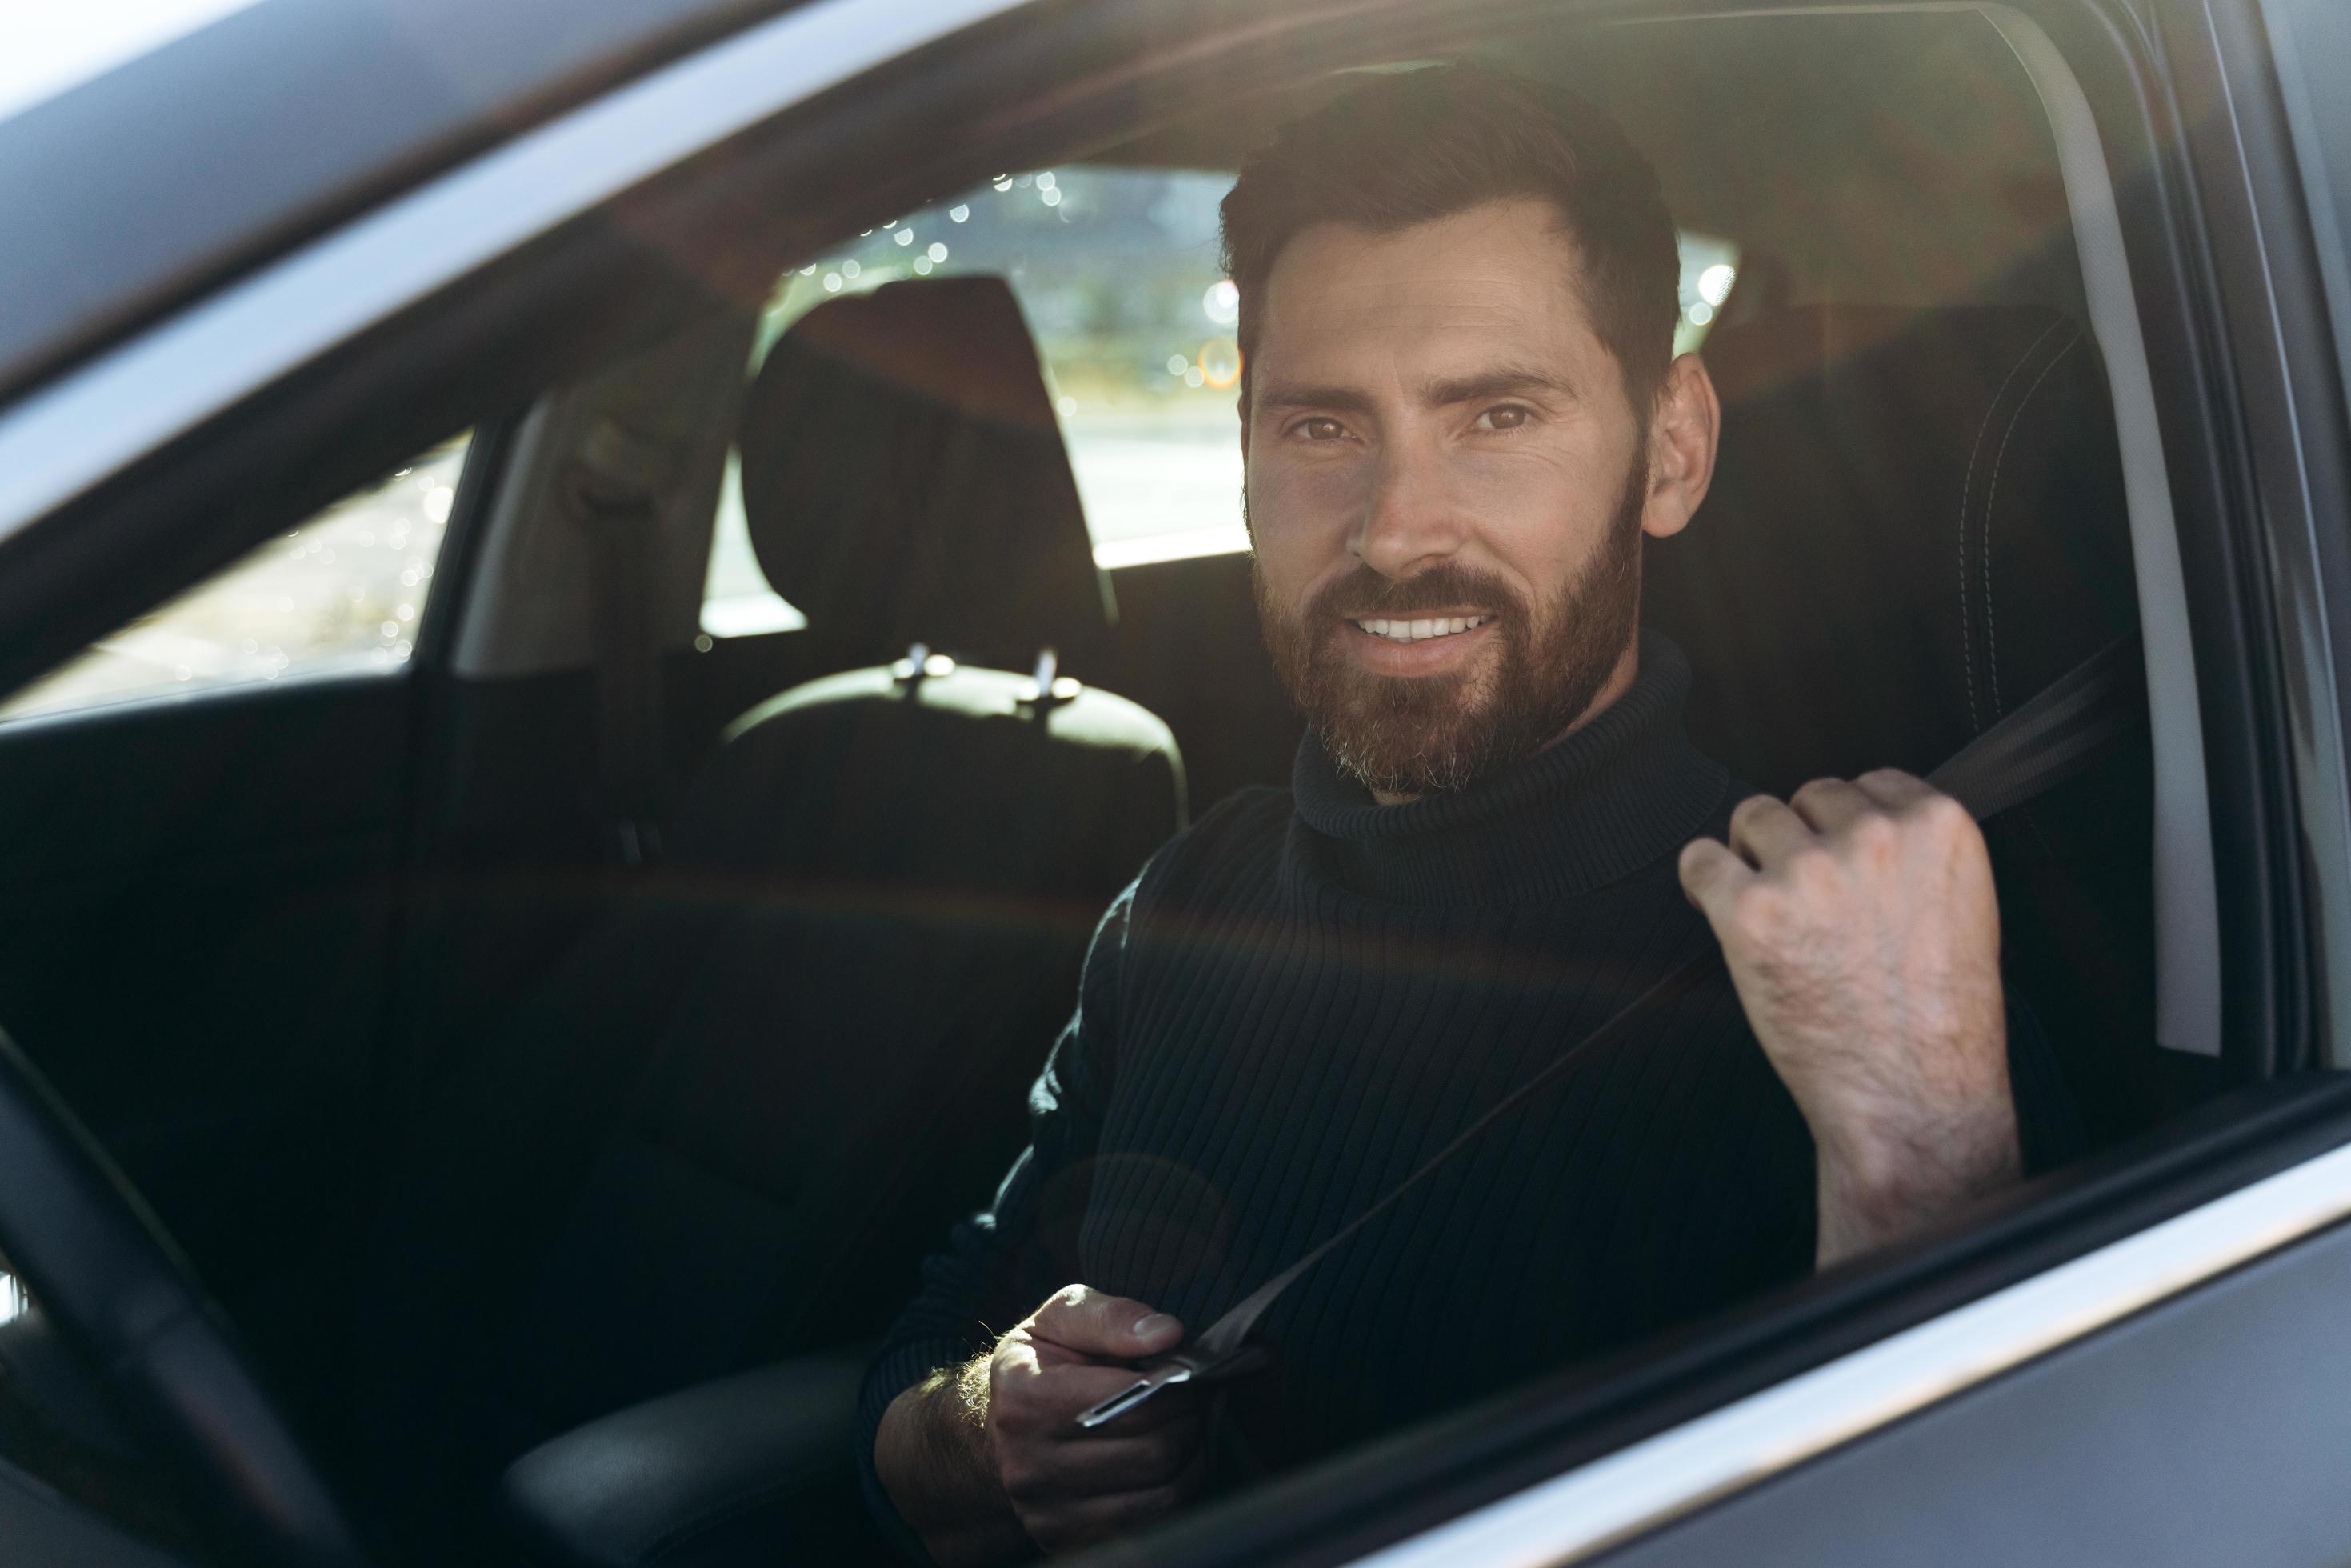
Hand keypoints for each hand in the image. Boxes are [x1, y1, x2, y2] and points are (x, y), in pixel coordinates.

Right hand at [983, 1284, 1207, 1554]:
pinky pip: (1148, 1527)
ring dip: (1190, 1462)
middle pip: (1152, 1452)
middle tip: (1190, 1403)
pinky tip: (1171, 1468)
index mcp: (1024, 1397)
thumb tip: (1167, 1334)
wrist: (999, 1425)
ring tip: (1184, 1432)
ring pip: (1159, 1496)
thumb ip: (1112, 1317)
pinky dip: (1175, 1496)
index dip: (1173, 1385)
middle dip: (1188, 1422)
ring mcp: (1044, 1511)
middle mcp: (1027, 1462)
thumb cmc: (1043, 1363)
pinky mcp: (1062, 1540)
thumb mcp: (1063, 1318)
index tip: (1180, 1374)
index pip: (1131, 1401)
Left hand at [1678, 770, 2020, 1264]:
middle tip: (1809, 902)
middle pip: (1806, 797)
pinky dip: (1703, 881)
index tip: (1841, 861)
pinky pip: (1700, 859)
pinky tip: (1719, 908)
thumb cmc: (1938, 1020)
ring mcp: (1808, 872)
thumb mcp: (1963, 908)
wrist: (1913, 1097)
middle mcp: (1873, 837)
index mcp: (1937, 828)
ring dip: (1753, 857)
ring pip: (1753, 818)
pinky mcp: (1751, 911)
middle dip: (1801, 840)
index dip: (1846, 826)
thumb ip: (1915, 853)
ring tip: (1775, 912)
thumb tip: (1858, 822)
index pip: (1868, 784)